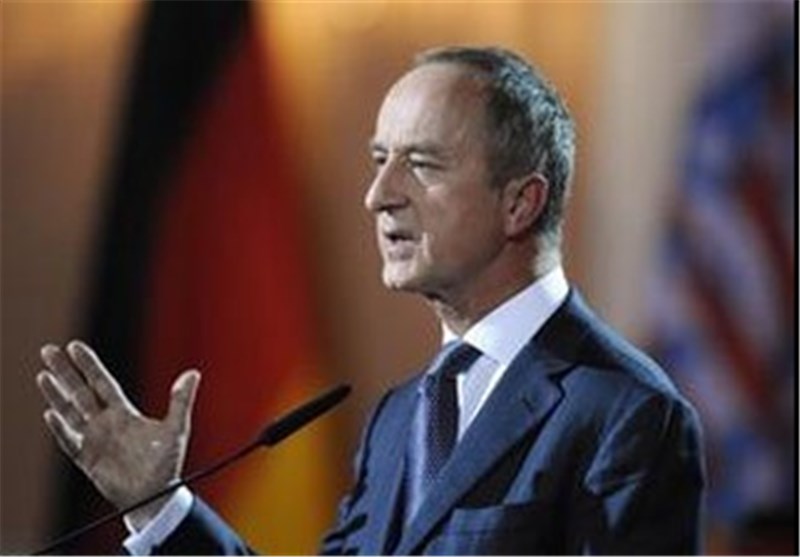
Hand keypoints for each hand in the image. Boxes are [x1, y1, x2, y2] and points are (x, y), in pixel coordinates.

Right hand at [36, 340, 199, 528]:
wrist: (155, 496)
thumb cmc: (166, 463)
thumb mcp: (176, 429)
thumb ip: (181, 401)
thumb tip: (193, 373)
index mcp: (123, 412)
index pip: (102, 382)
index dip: (89, 365)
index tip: (74, 346)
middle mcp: (105, 422)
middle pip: (80, 391)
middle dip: (65, 372)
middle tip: (48, 350)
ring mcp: (94, 439)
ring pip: (70, 412)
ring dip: (56, 394)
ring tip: (43, 375)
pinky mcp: (87, 459)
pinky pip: (70, 441)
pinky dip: (61, 429)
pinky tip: (51, 414)